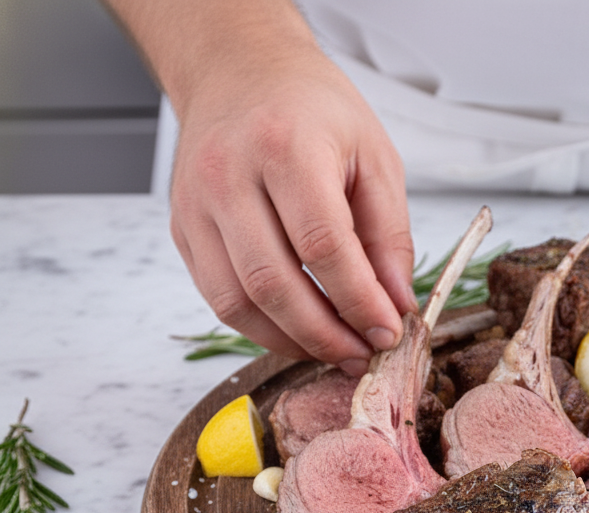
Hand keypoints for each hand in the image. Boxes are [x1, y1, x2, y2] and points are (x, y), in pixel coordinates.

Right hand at [169, 41, 415, 375]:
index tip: (389, 330)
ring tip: (337, 352)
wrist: (238, 72)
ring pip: (238, 302)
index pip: (323, 246)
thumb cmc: (313, 110)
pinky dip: (262, 327)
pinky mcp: (183, 229)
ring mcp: (196, 205)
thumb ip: (389, 235)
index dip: (359, 300)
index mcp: (286, 148)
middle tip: (364, 356)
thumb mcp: (375, 158)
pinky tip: (300, 333)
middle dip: (326, 334)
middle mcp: (229, 175)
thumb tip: (396, 304)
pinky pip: (219, 298)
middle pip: (274, 283)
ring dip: (293, 341)